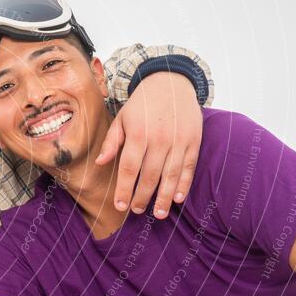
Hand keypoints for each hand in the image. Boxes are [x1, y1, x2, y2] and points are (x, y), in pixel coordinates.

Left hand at [97, 72, 201, 218]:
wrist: (171, 81)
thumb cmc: (141, 104)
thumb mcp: (121, 118)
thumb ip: (111, 141)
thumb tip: (101, 163)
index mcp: (138, 134)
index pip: (129, 168)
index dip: (124, 189)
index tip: (120, 206)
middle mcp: (159, 138)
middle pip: (150, 175)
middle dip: (142, 197)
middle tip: (136, 211)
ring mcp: (179, 140)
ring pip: (171, 175)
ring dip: (164, 197)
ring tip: (158, 214)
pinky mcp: (194, 140)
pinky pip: (189, 167)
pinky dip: (184, 184)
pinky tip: (177, 198)